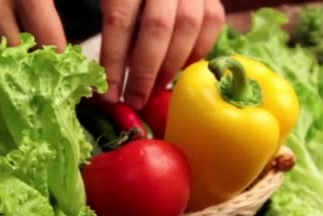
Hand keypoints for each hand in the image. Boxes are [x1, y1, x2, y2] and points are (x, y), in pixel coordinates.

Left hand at [99, 0, 224, 109]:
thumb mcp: (114, 6)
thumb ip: (116, 34)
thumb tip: (112, 81)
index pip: (119, 22)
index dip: (113, 62)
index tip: (110, 95)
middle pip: (157, 27)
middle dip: (145, 71)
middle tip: (136, 100)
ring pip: (188, 26)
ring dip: (171, 65)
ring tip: (157, 87)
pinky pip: (212, 23)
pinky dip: (197, 51)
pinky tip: (180, 67)